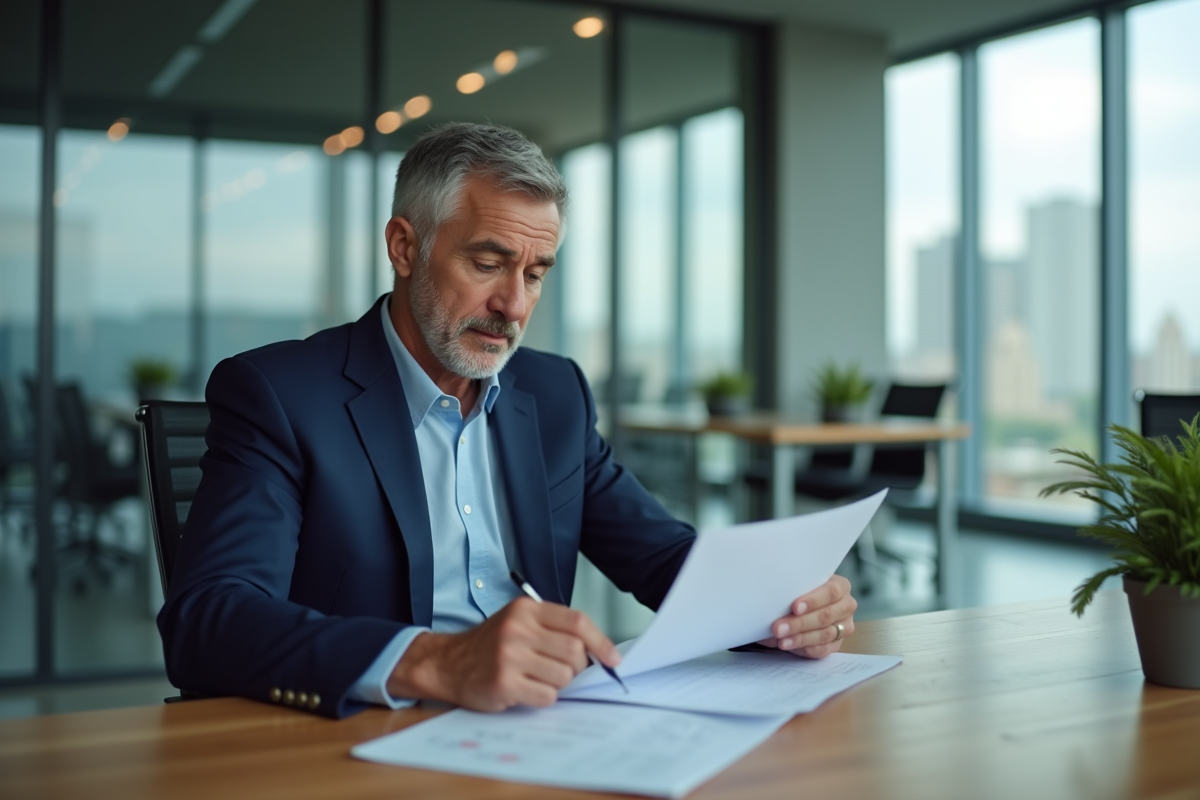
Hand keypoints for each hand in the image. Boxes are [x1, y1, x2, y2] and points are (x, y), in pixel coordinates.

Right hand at [386, 598, 619, 711]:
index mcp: (526, 610)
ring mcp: (509, 656)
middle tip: (563, 671)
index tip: (613, 658)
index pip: (576, 621)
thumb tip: (597, 652)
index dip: (601, 641)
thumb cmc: (490, 645)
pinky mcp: (504, 682)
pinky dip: (544, 697)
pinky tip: (527, 690)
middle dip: (577, 667)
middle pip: (574, 651)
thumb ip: (553, 630)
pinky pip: (547, 696)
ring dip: (559, 684)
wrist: (448, 663)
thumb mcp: (519, 623)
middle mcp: (518, 629)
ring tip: (538, 679)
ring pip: (563, 676)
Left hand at [759, 575, 856, 658]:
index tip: (794, 607)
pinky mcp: (836, 644)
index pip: (832, 592)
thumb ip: (792, 590)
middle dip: (800, 623)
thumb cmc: (798, 591)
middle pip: (826, 615)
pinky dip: (803, 647)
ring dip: (799, 637)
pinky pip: (822, 649)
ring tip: (780, 638)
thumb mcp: (796, 586)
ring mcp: (844, 627)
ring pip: (824, 634)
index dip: (813, 600)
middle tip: (778, 627)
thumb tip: (773, 601)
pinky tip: (788, 644)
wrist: (799, 606)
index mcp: (841, 586)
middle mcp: (846, 606)